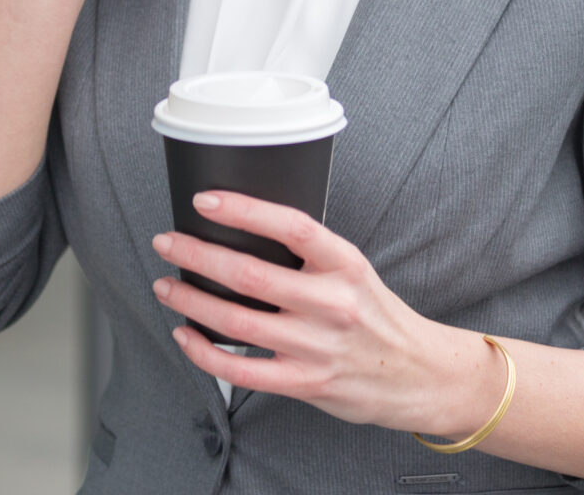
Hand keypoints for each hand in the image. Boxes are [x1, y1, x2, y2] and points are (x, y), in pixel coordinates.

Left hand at [149, 192, 500, 436]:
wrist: (416, 374)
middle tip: (167, 243)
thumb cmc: (377, 318)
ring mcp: (317, 346)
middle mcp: (332, 304)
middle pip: (250, 275)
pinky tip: (187, 335)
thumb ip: (310, 257)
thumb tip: (246, 233)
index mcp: (345, 265)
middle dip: (197, 255)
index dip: (244, 210)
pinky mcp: (305, 383)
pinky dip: (204, 353)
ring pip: (236, 322)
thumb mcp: (354, 272)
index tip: (204, 201)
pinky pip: (241, 370)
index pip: (291, 226)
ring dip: (192, 301)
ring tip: (167, 285)